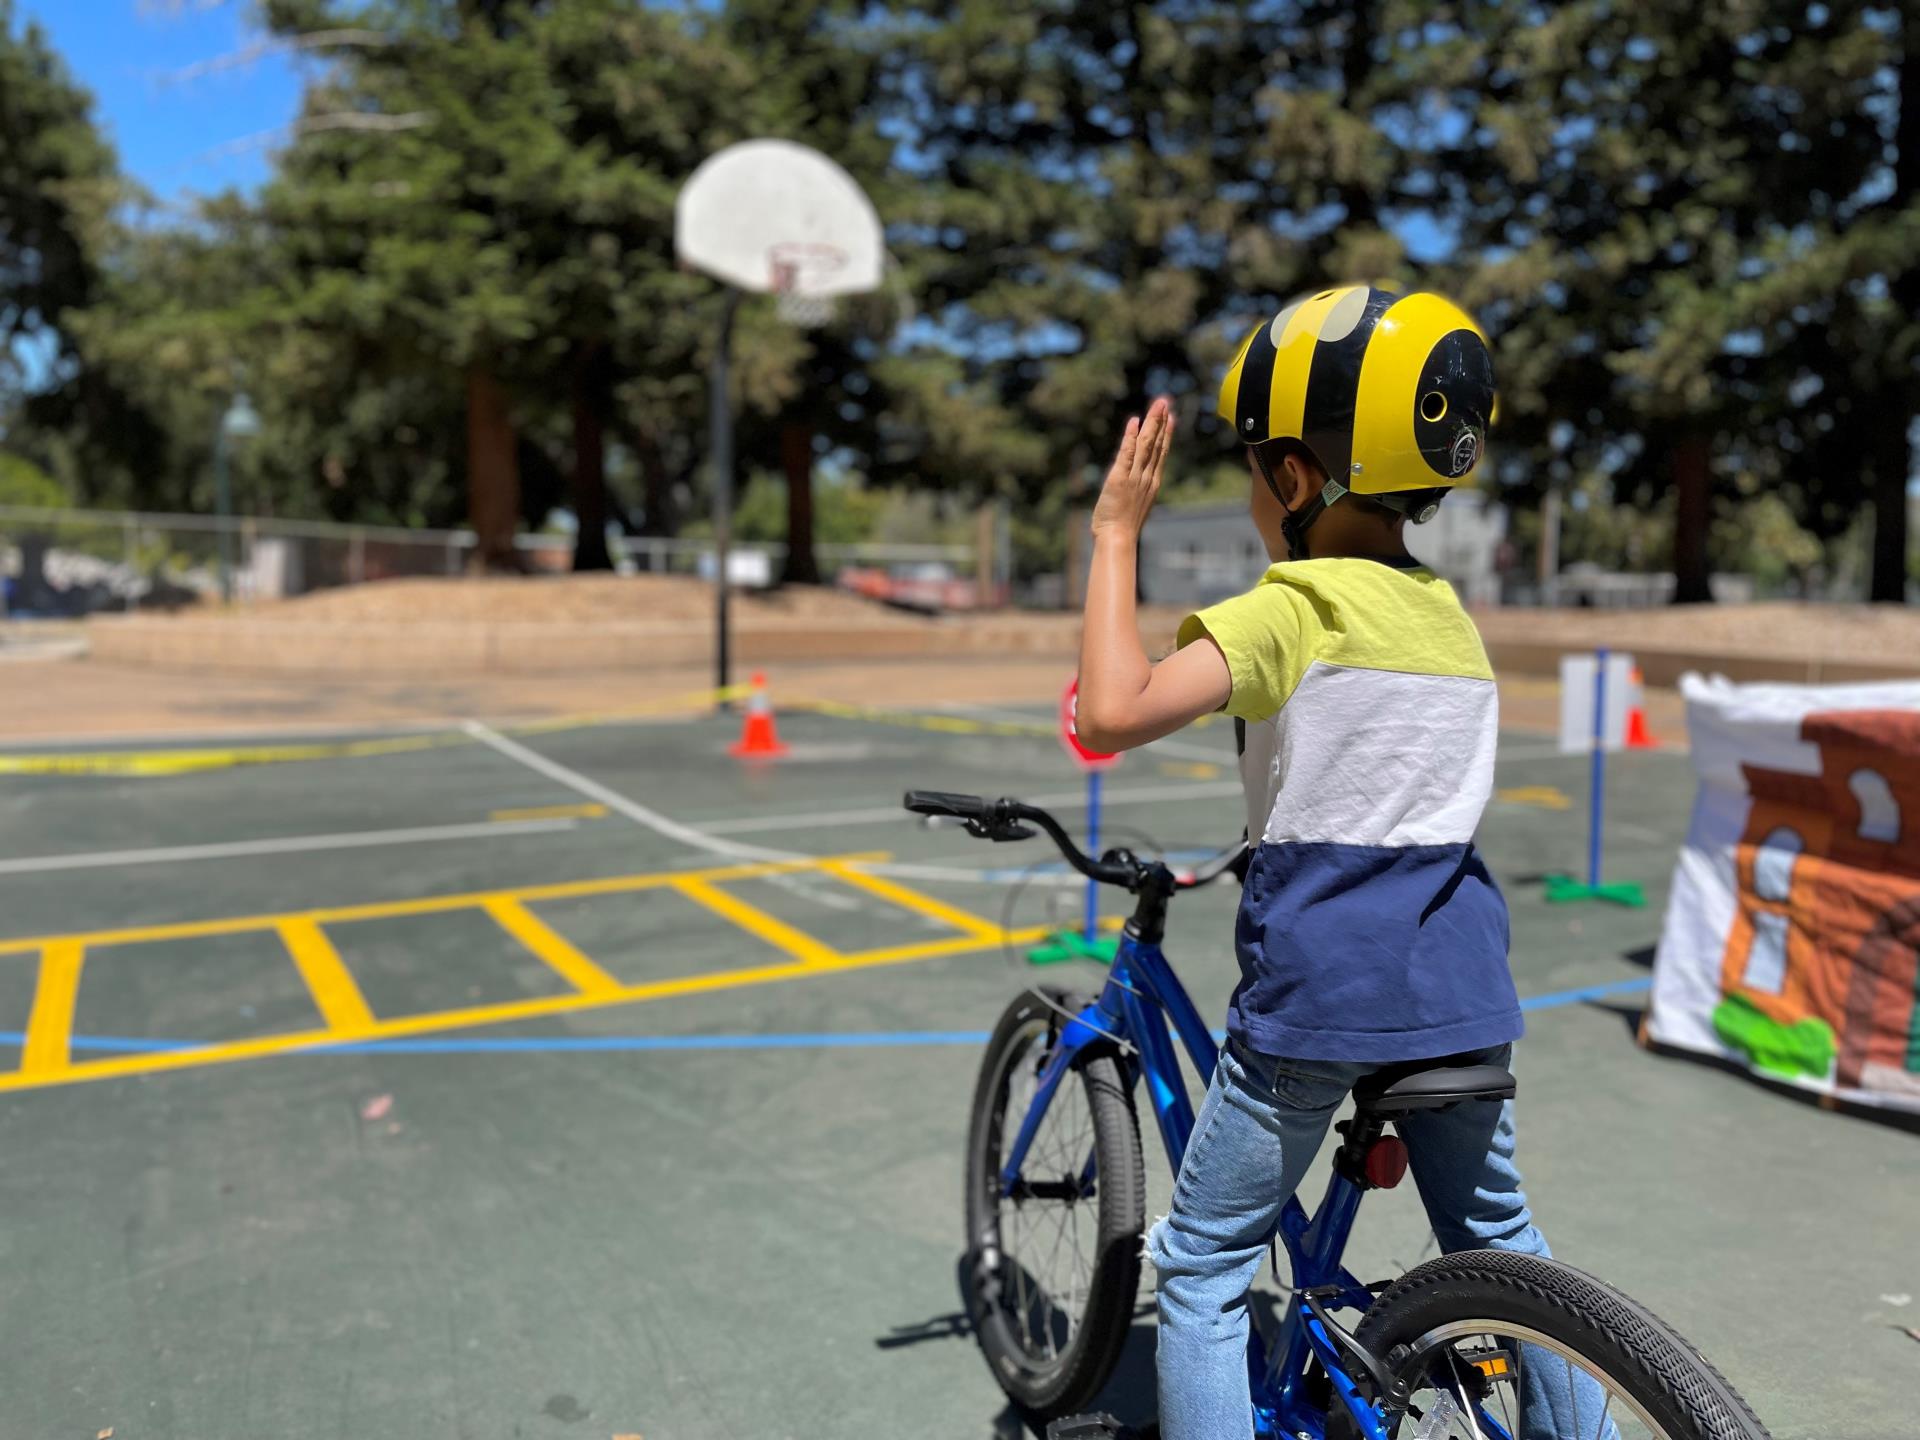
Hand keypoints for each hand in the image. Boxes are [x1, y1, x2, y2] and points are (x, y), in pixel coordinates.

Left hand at [1090, 396, 1173, 540]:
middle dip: (1161, 422)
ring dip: (1151, 423)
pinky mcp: (1119, 478)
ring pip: (1146, 445)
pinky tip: (1134, 422)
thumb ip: (1136, 491)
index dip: (1166, 434)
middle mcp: (1146, 477)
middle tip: (1165, 401)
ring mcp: (1135, 477)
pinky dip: (1130, 438)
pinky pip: (1127, 454)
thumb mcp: (1134, 505)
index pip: (1160, 453)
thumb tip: (1135, 486)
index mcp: (1151, 483)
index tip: (1171, 418)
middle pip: (1156, 444)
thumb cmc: (1122, 528)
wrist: (1118, 539)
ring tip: (1158, 404)